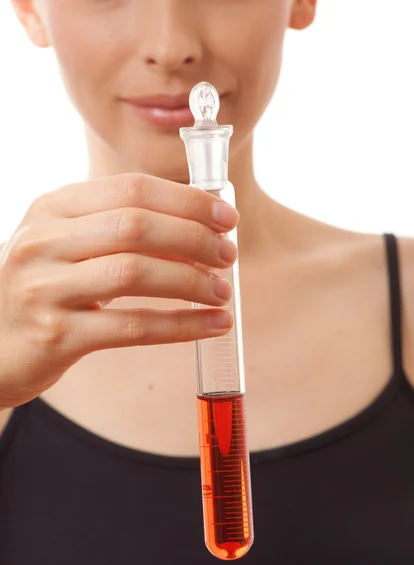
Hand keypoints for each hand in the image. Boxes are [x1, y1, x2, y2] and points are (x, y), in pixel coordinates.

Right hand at [0, 173, 238, 408]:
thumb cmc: (42, 288)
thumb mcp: (66, 245)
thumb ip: (118, 230)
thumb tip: (195, 232)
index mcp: (52, 208)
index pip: (131, 189)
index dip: (186, 201)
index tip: (225, 217)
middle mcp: (44, 241)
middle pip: (136, 226)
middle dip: (194, 238)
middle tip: (227, 254)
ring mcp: (46, 288)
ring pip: (135, 272)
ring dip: (191, 281)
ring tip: (221, 291)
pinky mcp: (57, 335)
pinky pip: (132, 327)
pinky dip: (181, 325)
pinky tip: (212, 325)